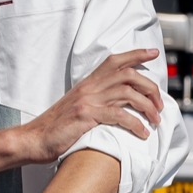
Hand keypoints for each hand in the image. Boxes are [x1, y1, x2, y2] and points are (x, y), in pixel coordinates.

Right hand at [24, 47, 162, 162]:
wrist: (33, 139)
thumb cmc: (55, 128)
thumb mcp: (76, 107)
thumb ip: (95, 101)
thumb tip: (117, 104)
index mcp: (87, 84)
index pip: (115, 60)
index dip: (136, 54)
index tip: (154, 53)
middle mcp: (89, 88)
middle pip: (128, 75)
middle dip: (150, 88)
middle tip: (159, 106)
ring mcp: (87, 100)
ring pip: (127, 93)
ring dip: (147, 107)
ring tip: (155, 120)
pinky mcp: (86, 116)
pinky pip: (119, 115)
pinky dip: (135, 124)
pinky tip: (142, 133)